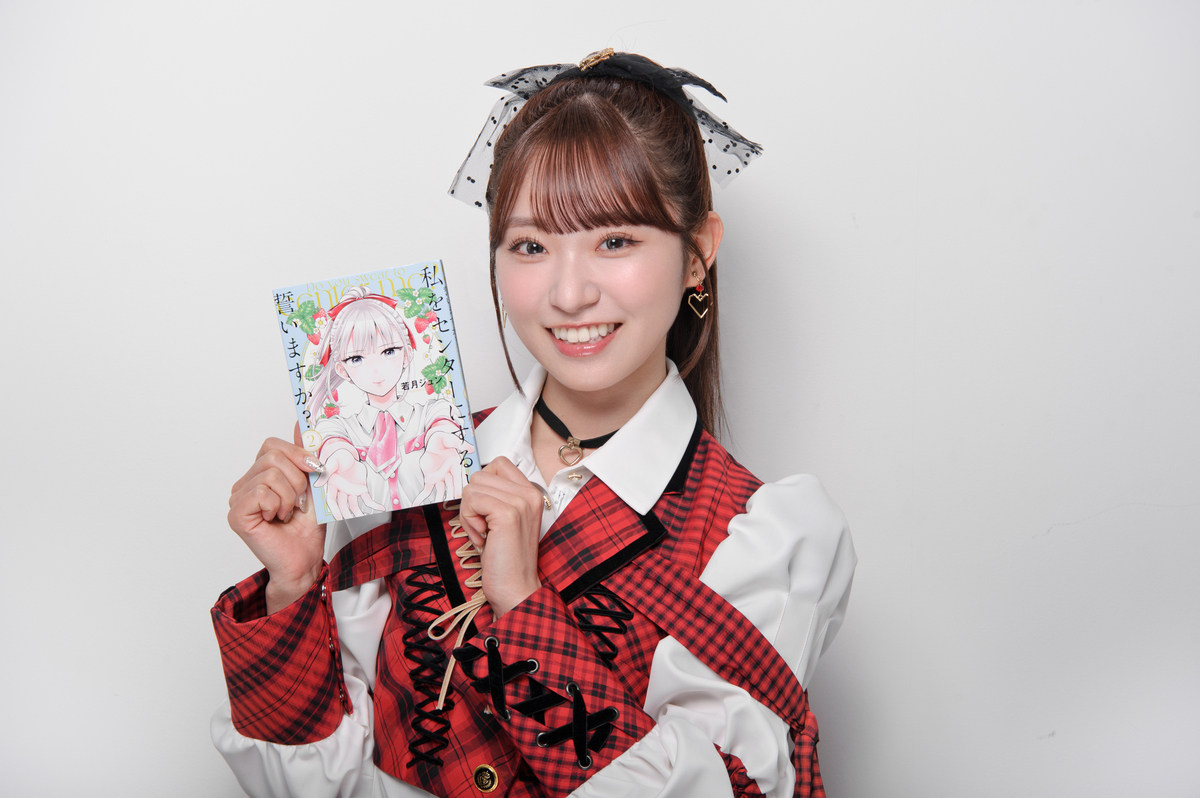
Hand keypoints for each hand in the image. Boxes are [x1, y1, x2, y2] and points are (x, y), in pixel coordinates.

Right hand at [227, 423, 324, 612]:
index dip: (296, 453)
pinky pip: (261, 492)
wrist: (304, 560)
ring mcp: (237, 499)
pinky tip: (277, 519)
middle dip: (297, 478)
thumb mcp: (312, 484)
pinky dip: (278, 505)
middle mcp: (245, 484)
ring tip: (288, 512)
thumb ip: (304, 455)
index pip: (271, 445)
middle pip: (271, 456)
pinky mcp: (236, 514)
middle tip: (300, 501)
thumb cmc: (306, 528)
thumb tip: (301, 424)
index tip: (314, 468)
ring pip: (269, 474)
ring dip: (290, 495)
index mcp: (260, 475)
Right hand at [314, 448, 385, 519]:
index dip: (334, 509)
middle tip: (351, 520)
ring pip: (354, 505)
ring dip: (359, 513)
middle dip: (347, 514)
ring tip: (364, 518)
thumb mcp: (333, 461)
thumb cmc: (339, 457)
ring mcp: (351, 491)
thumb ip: (327, 471)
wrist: (350, 454)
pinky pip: (367, 499)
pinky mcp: (361, 489)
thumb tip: (317, 483)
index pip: (331, 500)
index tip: (337, 517)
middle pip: (343, 505)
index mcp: (332, 485)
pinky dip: (374, 505)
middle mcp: (341, 490)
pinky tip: (379, 508)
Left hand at [415, 431, 475, 504]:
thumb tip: (470, 447)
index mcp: (455, 464)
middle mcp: (449, 472)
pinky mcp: (431, 479)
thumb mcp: (449, 438)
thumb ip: (458, 442)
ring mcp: (440, 477)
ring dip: (439, 498)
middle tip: (452, 502)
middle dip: (451, 495)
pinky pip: (427, 489)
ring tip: (438, 504)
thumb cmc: (442, 438)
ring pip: (441, 490)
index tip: (459, 494)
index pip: (458, 477)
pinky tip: (418, 502)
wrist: (432, 441)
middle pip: (451, 486)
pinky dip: (422, 497)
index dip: (459, 486)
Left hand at [458, 457, 544, 618]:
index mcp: (531, 493)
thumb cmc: (505, 559)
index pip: (498, 464)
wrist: (515, 588)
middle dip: (472, 502)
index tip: (484, 510)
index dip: (482, 485)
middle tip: (482, 527)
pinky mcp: (508, 513)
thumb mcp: (502, 520)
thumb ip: (495, 497)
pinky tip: (482, 538)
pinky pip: (472, 500)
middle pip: (481, 475)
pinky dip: (469, 521)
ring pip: (473, 486)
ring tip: (483, 534)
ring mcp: (521, 502)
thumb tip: (471, 482)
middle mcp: (530, 493)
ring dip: (469, 513)